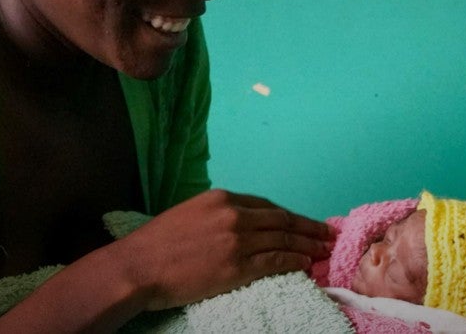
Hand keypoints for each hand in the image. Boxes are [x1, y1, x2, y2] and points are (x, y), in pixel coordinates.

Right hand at [115, 189, 333, 310]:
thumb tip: (237, 223)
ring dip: (307, 244)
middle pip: (281, 220)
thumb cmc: (155, 244)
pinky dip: (294, 261)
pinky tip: (306, 263)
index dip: (288, 215)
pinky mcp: (237, 266)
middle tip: (327, 233)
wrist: (138, 266)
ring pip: (283, 240)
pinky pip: (275, 261)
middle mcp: (233, 215)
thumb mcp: (187, 214)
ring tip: (324, 249)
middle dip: (308, 227)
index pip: (265, 205)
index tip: (302, 221)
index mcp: (221, 199)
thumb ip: (215, 215)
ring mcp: (237, 241)